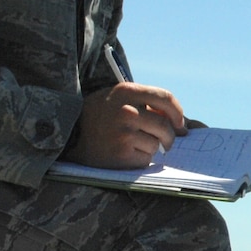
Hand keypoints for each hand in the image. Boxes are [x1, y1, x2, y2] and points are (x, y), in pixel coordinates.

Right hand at [65, 82, 186, 168]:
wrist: (69, 135)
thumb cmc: (99, 116)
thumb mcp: (117, 98)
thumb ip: (145, 102)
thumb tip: (182, 122)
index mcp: (126, 91)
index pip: (165, 98)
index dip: (177, 113)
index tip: (180, 124)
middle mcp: (126, 111)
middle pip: (165, 126)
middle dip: (170, 137)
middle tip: (166, 142)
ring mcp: (123, 133)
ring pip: (156, 144)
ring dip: (152, 148)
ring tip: (135, 145)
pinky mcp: (121, 153)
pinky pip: (145, 158)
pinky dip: (140, 159)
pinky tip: (126, 154)